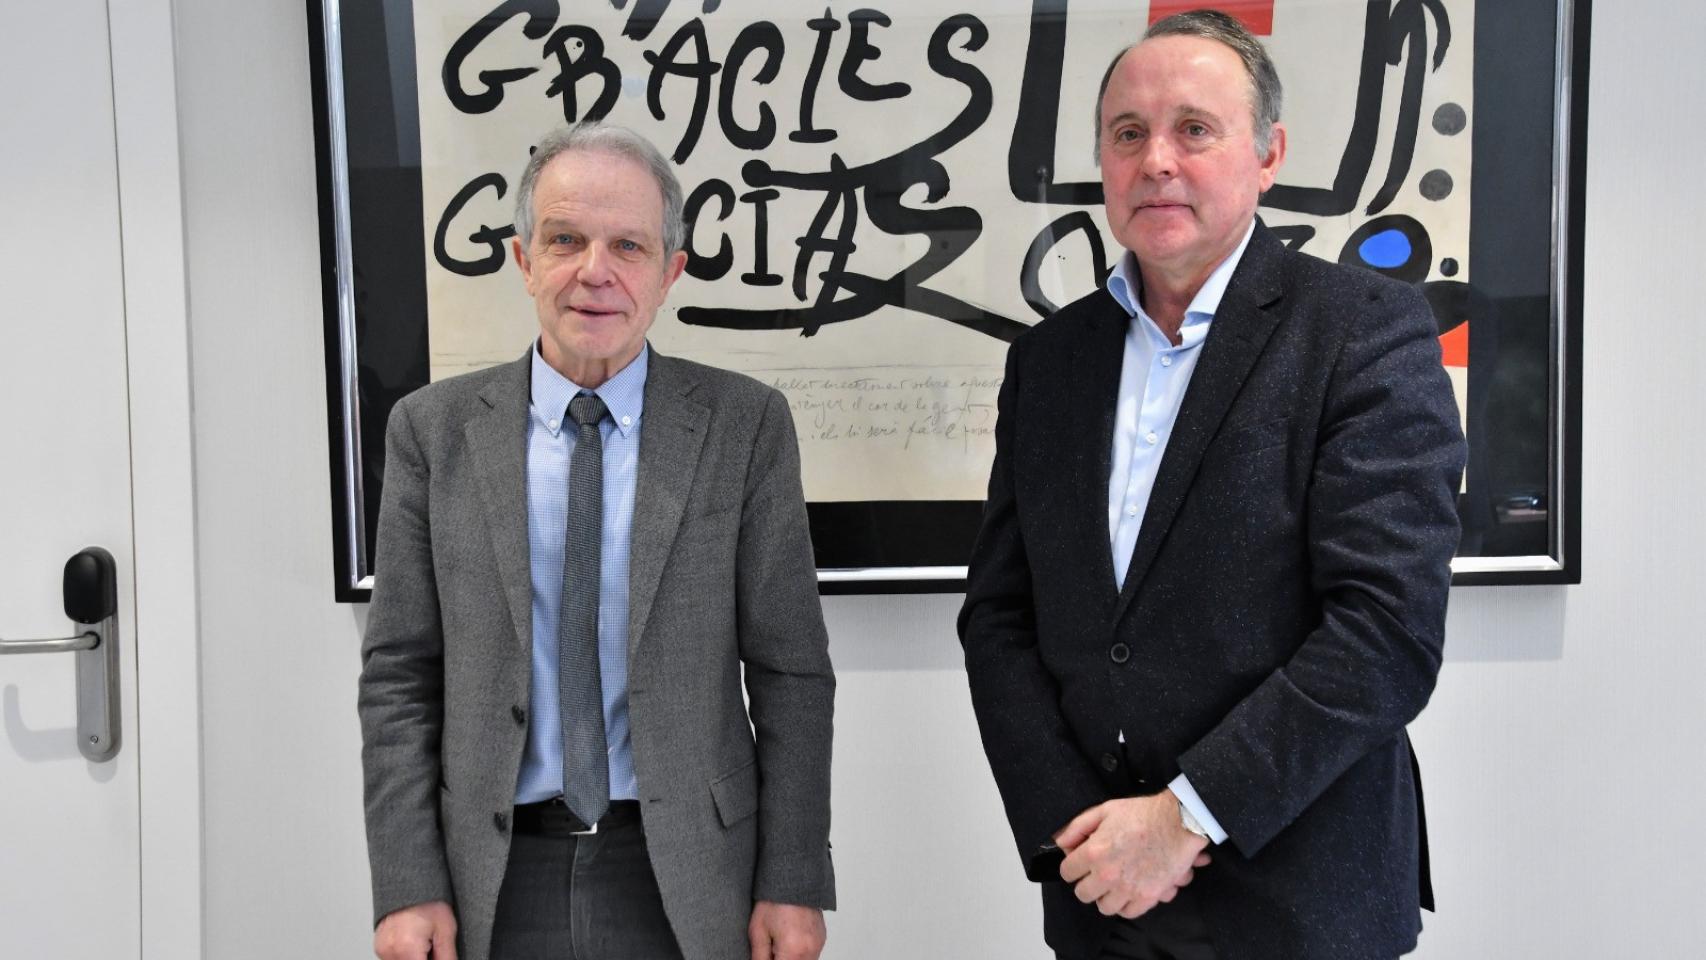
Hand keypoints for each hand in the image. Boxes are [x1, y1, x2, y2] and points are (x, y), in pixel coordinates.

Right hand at [374, 900, 456, 959]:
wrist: (411, 882)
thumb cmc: (429, 902)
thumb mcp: (446, 931)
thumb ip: (447, 958)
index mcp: (407, 948)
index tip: (438, 956)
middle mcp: (389, 951)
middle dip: (424, 959)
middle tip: (433, 947)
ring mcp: (381, 949)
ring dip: (415, 958)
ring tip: (425, 942)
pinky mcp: (379, 947)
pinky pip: (394, 958)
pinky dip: (406, 955)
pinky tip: (416, 942)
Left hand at [748, 900, 825, 959]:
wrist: (793, 880)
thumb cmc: (774, 901)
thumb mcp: (758, 931)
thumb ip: (759, 957)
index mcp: (792, 949)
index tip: (766, 955)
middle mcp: (810, 949)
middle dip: (781, 959)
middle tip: (772, 950)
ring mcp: (818, 944)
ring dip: (791, 958)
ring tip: (780, 943)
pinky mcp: (822, 938)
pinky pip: (812, 955)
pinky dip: (801, 954)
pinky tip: (790, 940)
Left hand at [1055, 792, 1210, 919]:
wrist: (1179, 822)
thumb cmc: (1143, 813)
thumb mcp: (1104, 810)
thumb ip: (1077, 827)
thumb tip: (1060, 843)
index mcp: (1094, 852)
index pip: (1067, 872)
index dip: (1072, 866)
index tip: (1079, 864)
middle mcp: (1108, 874)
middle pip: (1082, 894)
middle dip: (1087, 883)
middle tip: (1096, 874)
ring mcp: (1128, 889)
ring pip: (1104, 907)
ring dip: (1106, 896)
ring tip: (1114, 883)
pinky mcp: (1148, 897)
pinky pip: (1128, 912)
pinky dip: (1126, 904)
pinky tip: (1129, 891)